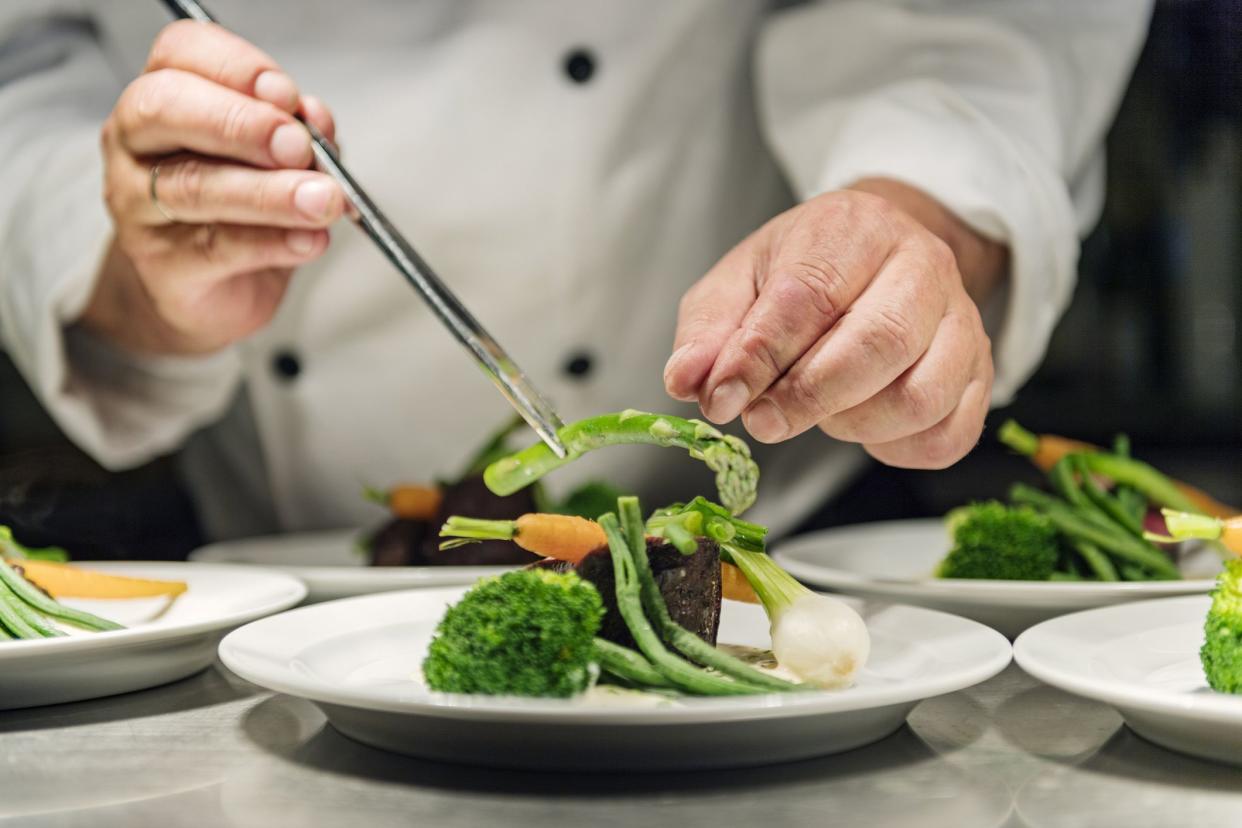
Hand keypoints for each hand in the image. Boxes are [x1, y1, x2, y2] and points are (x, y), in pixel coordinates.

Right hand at [81, 21, 343, 354]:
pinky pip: (217, 248)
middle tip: (298, 147)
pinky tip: (309, 239)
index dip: (237, 67)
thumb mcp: (278, 161)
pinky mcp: (162, 265)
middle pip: (166, 109)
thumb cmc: (241, 210)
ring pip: (194, 186)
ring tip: (322, 200)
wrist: (216, 290)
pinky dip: (273, 243)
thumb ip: (297, 134)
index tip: (289, 95)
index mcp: (164, 96)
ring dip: (270, 192)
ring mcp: (138, 205)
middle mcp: (137, 143)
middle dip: (241, 123)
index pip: (181, 53)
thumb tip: (317, 120)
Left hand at [664, 181, 1004, 468]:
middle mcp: (923, 265)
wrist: (876, 258)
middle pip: (879, 344)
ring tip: (816, 410)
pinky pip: (948, 434)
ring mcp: (962, 321)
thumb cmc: (799, 273)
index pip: (810, 294)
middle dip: (809, 397)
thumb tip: (687, 381)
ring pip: (920, 397)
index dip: (760, 356)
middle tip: (762, 422)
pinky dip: (896, 448)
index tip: (722, 398)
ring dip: (853, 424)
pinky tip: (860, 426)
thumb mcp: (738, 283)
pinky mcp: (979, 373)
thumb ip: (709, 331)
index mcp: (854, 227)